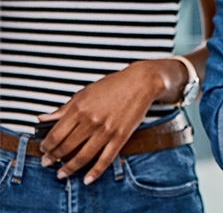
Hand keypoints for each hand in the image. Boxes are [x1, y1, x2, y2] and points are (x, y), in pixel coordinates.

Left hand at [37, 60, 165, 183]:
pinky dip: (95, 172)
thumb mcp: (84, 92)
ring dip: (69, 169)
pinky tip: (87, 178)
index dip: (46, 146)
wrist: (141, 82)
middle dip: (53, 158)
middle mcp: (91, 121)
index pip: (55, 135)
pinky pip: (105, 159)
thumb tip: (43, 119)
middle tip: (48, 163)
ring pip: (82, 157)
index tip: (43, 150)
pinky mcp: (120, 137)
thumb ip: (63, 109)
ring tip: (62, 174)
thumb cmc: (114, 85)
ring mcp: (106, 130)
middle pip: (65, 147)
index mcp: (79, 109)